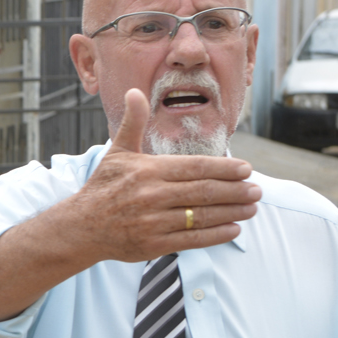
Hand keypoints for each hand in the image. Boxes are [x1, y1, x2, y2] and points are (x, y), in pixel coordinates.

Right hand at [62, 88, 259, 263]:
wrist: (80, 227)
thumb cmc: (103, 187)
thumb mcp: (117, 152)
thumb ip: (133, 123)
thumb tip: (134, 92)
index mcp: (148, 171)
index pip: (195, 168)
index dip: (224, 168)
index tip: (246, 169)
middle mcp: (152, 196)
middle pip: (203, 192)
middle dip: (235, 191)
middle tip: (257, 189)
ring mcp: (152, 222)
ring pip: (201, 216)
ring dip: (232, 213)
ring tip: (252, 208)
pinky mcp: (153, 245)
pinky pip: (191, 240)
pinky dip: (216, 235)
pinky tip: (233, 229)